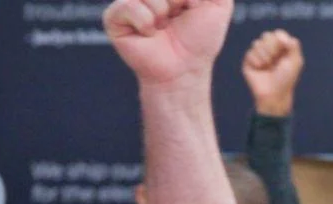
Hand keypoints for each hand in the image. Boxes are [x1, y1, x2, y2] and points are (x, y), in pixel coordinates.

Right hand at [105, 0, 233, 88]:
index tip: (182, 11)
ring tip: (163, 26)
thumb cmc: (200, 38)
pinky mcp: (114, 18)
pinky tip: (150, 34)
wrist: (185, 69)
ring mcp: (128, 2)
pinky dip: (146, 22)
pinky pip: (130, 7)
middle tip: (179, 13)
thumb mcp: (218, 2)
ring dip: (163, 10)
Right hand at [242, 29, 303, 116]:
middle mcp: (269, 50)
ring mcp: (258, 55)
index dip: (279, 40)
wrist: (274, 94)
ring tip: (267, 66)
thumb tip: (281, 36)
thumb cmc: (286, 79)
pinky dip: (256, 61)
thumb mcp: (296, 61)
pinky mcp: (248, 62)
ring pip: (256, 43)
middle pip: (266, 35)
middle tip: (274, 60)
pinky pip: (249, 53)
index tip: (284, 50)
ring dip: (264, 55)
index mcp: (281, 48)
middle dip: (271, 47)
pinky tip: (260, 68)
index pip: (277, 33)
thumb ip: (294, 45)